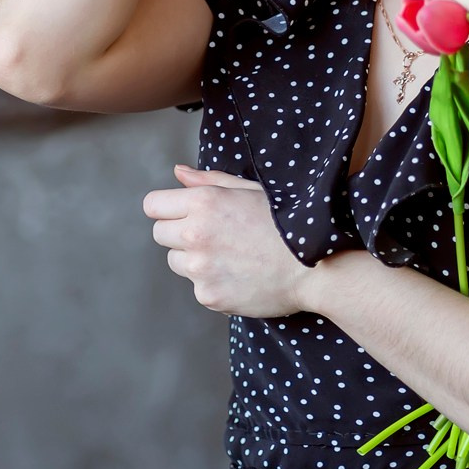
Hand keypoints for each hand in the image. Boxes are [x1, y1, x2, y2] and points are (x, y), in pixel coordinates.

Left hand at [144, 164, 314, 317]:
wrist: (315, 268)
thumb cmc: (285, 224)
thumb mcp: (249, 190)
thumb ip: (208, 181)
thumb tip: (178, 173)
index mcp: (203, 203)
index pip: (153, 206)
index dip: (167, 209)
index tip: (182, 214)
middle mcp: (194, 235)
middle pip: (159, 234)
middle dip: (179, 233)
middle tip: (213, 236)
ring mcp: (200, 268)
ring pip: (176, 261)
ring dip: (194, 259)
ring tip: (230, 256)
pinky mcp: (208, 295)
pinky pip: (197, 286)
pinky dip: (212, 283)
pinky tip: (239, 276)